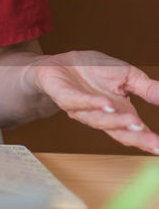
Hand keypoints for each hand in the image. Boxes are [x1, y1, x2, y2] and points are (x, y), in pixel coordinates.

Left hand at [25, 51, 158, 153]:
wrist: (60, 64)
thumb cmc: (93, 72)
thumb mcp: (127, 76)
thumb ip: (147, 88)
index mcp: (118, 113)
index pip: (136, 131)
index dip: (149, 140)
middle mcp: (100, 116)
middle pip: (119, 133)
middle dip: (137, 138)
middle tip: (155, 144)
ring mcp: (81, 109)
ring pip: (98, 120)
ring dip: (116, 121)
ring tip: (133, 120)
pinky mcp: (64, 97)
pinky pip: (78, 102)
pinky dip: (91, 103)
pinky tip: (105, 104)